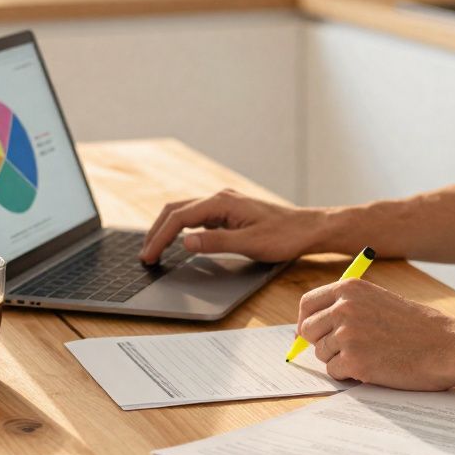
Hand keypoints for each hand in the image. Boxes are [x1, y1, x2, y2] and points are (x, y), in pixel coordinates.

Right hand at [139, 188, 326, 263]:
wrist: (308, 229)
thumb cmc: (284, 236)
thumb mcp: (250, 243)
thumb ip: (216, 242)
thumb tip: (185, 242)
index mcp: (222, 202)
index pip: (179, 218)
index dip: (160, 238)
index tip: (149, 256)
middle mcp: (220, 198)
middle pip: (176, 210)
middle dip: (157, 231)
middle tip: (145, 255)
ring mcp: (224, 205)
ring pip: (184, 212)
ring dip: (167, 229)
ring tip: (154, 249)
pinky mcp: (229, 213)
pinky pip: (197, 217)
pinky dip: (181, 228)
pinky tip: (177, 241)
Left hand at [296, 279, 454, 390]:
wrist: (446, 346)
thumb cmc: (417, 326)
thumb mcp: (379, 301)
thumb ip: (346, 308)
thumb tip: (309, 327)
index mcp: (349, 289)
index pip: (307, 304)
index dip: (306, 321)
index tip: (310, 333)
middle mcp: (344, 308)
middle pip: (308, 331)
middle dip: (322, 343)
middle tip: (346, 350)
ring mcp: (347, 335)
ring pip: (322, 353)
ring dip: (340, 359)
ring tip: (370, 355)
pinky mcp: (354, 362)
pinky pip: (334, 372)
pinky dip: (349, 374)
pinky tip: (373, 367)